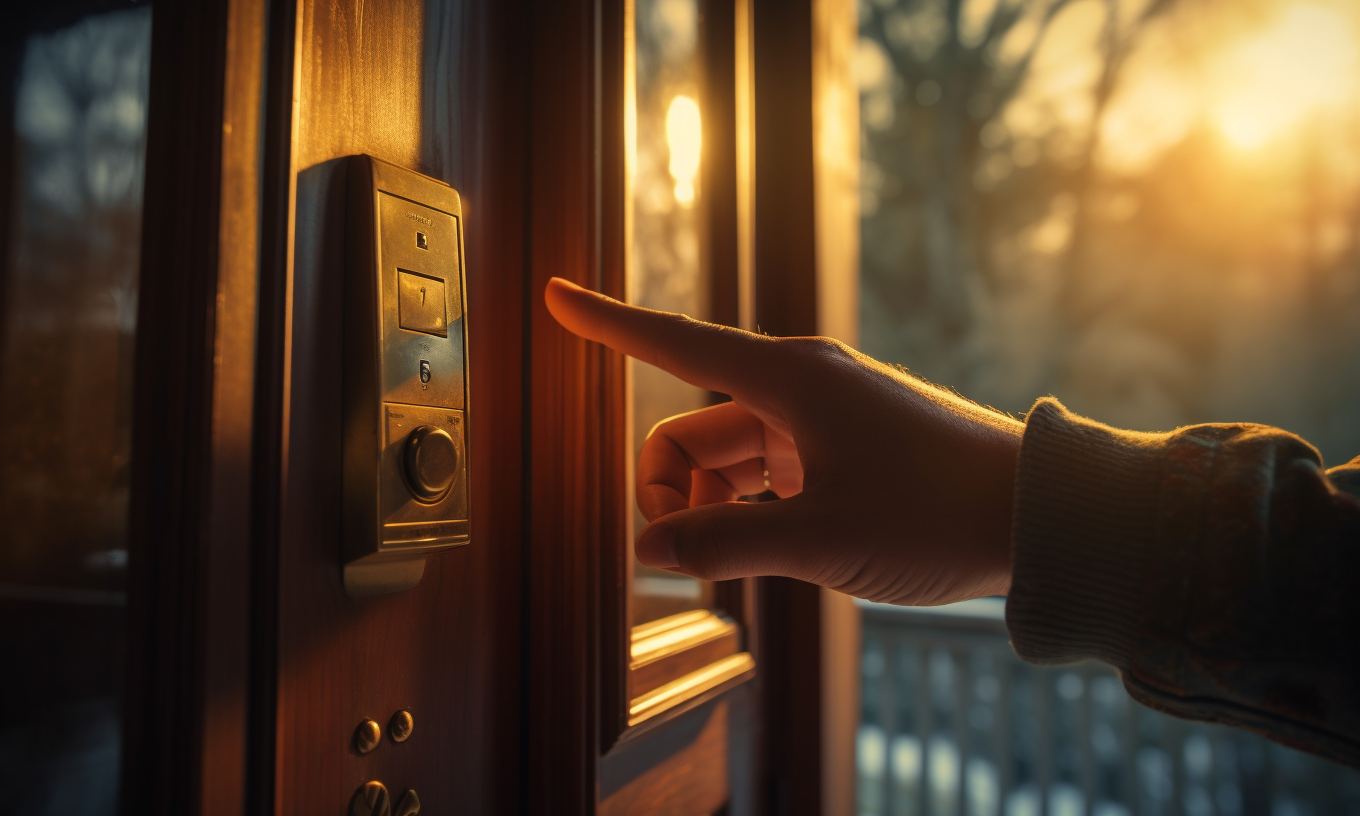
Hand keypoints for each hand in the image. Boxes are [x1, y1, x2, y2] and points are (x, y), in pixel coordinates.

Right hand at [544, 277, 1021, 604]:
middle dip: (669, 488)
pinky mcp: (845, 452)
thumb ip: (727, 542)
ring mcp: (824, 421)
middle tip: (689, 554)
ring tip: (733, 563)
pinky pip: (765, 473)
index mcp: (790, 380)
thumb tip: (649, 549)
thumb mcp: (822, 536)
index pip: (676, 342)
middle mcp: (801, 388)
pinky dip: (747, 509)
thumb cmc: (939, 512)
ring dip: (710, 508)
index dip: (610, 323)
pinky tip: (763, 551)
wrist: (1038, 518)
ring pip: (726, 458)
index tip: (556, 297)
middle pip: (690, 429)